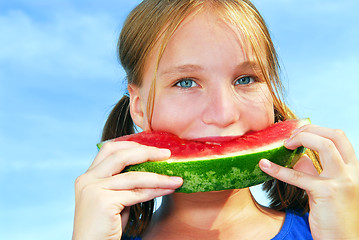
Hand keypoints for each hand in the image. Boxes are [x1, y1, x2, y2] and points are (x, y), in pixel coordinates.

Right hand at [72, 141, 182, 239]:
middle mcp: (87, 179)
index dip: (132, 145)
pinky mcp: (102, 202)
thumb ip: (126, 183)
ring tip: (176, 179)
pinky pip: (136, 193)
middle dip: (147, 153)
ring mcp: (93, 190)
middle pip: (120, 155)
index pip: (110, 149)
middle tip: (167, 154)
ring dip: (158, 177)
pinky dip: (155, 190)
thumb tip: (152, 169)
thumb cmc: (107, 226)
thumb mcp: (116, 198)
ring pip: (133, 176)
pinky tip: (168, 189)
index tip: (153, 148)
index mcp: (88, 176)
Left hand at [259, 124, 358, 239]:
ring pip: (324, 145)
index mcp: (353, 168)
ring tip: (284, 144)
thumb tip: (297, 157)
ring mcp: (341, 180)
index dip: (317, 129)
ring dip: (301, 138)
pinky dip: (278, 169)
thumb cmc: (334, 216)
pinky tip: (264, 165)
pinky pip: (298, 175)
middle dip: (309, 129)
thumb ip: (314, 171)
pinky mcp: (326, 192)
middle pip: (334, 135)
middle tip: (290, 136)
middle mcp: (352, 171)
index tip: (298, 132)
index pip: (338, 137)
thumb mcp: (326, 188)